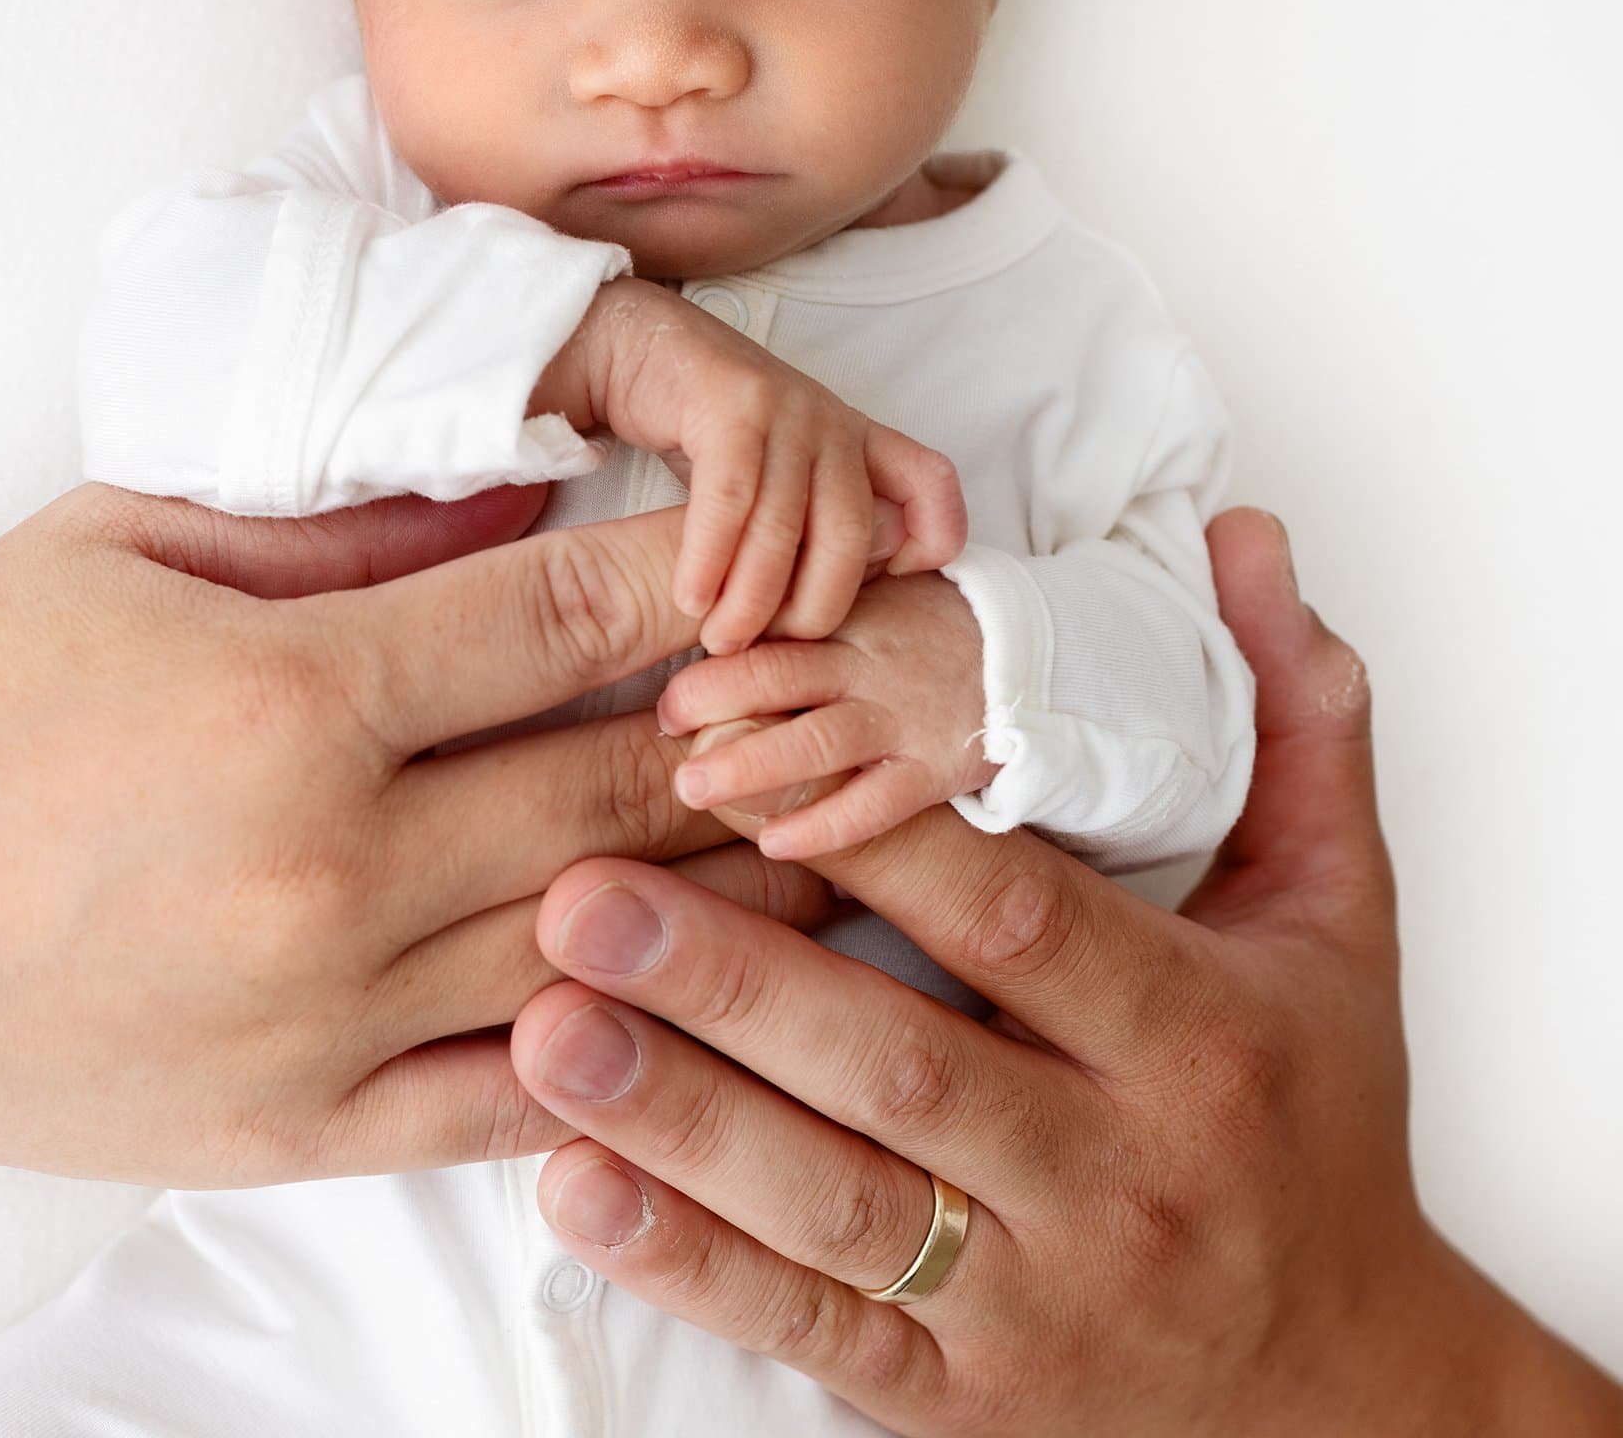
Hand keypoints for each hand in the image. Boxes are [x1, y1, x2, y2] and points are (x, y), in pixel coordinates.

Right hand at [0, 483, 833, 1185]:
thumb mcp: (133, 541)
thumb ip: (351, 517)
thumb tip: (532, 484)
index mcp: (295, 695)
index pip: (575, 619)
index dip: (709, 578)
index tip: (788, 559)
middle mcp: (334, 866)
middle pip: (628, 786)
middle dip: (765, 728)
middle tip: (860, 691)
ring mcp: (326, 1015)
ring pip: (608, 940)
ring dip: (744, 884)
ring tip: (843, 832)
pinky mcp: (298, 1126)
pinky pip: (516, 1094)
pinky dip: (634, 1043)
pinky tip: (721, 999)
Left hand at [508, 511, 1622, 1433]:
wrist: (1345, 1384)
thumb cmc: (1315, 1111)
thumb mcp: (1338, 914)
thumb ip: (1293, 721)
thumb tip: (1245, 539)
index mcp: (1195, 1035)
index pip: (1024, 923)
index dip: (883, 844)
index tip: (740, 762)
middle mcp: (1113, 1174)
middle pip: (903, 1065)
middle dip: (735, 982)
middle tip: (580, 895)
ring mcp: (1031, 1300)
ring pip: (837, 1205)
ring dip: (679, 1117)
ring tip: (545, 1025)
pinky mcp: (960, 1394)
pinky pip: (814, 1330)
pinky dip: (691, 1263)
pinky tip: (576, 1188)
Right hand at [534, 277, 966, 653]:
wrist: (640, 347)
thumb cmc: (706, 434)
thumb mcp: (776, 480)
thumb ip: (814, 527)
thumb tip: (842, 596)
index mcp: (857, 438)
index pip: (932, 481)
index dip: (934, 538)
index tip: (893, 590)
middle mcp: (832, 421)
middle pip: (852, 531)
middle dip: (814, 606)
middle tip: (772, 651)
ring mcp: (786, 408)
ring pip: (785, 524)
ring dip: (751, 597)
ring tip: (721, 641)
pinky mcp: (733, 402)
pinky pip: (731, 498)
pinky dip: (710, 558)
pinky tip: (690, 598)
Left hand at [656, 572, 987, 860]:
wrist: (1034, 658)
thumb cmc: (929, 627)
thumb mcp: (871, 592)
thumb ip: (804, 600)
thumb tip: (711, 602)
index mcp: (844, 614)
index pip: (767, 625)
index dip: (709, 655)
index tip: (665, 686)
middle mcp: (867, 663)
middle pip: (778, 676)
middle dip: (712, 702)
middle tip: (662, 726)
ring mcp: (902, 717)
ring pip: (816, 741)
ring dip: (749, 766)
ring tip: (691, 786)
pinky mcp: (934, 768)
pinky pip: (873, 803)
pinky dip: (823, 825)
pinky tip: (773, 844)